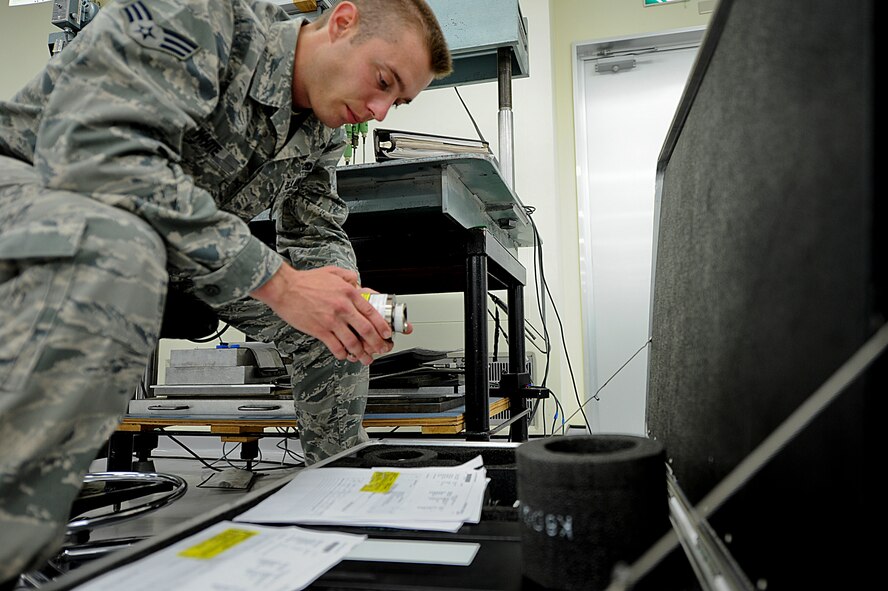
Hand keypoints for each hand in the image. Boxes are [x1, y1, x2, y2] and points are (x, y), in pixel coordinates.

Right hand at [250, 264, 392, 364]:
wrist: (284, 288)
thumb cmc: (305, 281)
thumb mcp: (332, 272)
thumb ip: (348, 277)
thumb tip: (358, 282)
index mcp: (348, 293)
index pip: (372, 312)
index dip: (382, 326)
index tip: (387, 333)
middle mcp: (343, 308)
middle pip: (367, 330)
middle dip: (377, 343)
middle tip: (381, 349)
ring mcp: (332, 320)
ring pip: (353, 342)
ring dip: (362, 353)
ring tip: (365, 358)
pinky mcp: (320, 330)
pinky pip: (336, 347)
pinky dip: (343, 354)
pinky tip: (345, 355)